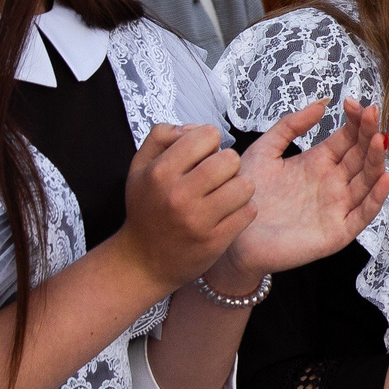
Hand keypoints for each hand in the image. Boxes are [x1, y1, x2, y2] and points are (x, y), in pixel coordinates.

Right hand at [113, 124, 258, 291]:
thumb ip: (161, 137)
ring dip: (240, 187)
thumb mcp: (140, 168)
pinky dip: (243, 210)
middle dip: (228, 164)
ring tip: (225, 194)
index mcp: (159, 172)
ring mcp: (198, 219)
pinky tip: (228, 213)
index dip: (209, 143)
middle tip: (217, 177)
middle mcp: (178, 195)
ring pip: (246, 184)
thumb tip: (193, 127)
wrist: (143, 261)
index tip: (202, 156)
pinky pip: (249, 211)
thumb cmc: (147, 208)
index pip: (207, 135)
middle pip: (231, 158)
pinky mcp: (216, 240)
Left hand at [223, 99, 388, 277]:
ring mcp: (338, 206)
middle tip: (372, 112)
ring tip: (379, 139)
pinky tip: (386, 177)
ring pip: (367, 180)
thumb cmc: (245, 197)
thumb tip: (322, 102)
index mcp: (318, 163)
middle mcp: (333, 183)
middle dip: (369, 133)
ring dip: (376, 159)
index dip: (354, 121)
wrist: (233, 238)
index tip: (354, 103)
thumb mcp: (263, 152)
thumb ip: (289, 126)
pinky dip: (378, 196)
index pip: (347, 138)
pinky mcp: (338, 231)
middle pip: (361, 156)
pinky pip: (364, 213)